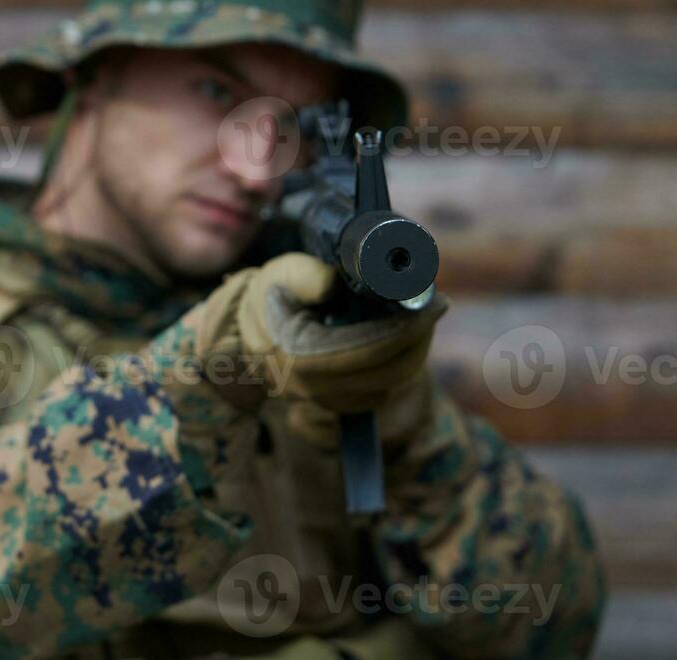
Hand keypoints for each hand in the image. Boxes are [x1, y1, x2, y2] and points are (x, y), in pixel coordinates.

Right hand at [191, 252, 446, 416]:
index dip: (409, 327)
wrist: (240, 331)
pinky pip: (376, 393)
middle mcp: (312, 384)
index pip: (370, 347)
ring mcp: (321, 399)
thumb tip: (332, 284)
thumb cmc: (267, 295)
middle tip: (435, 307)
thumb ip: (305, 276)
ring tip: (422, 321)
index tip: (436, 303)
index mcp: (301, 353)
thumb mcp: (280, 273)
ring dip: (411, 353)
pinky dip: (394, 369)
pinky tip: (400, 342)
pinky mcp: (331, 403)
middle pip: (388, 371)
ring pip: (387, 385)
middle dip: (419, 339)